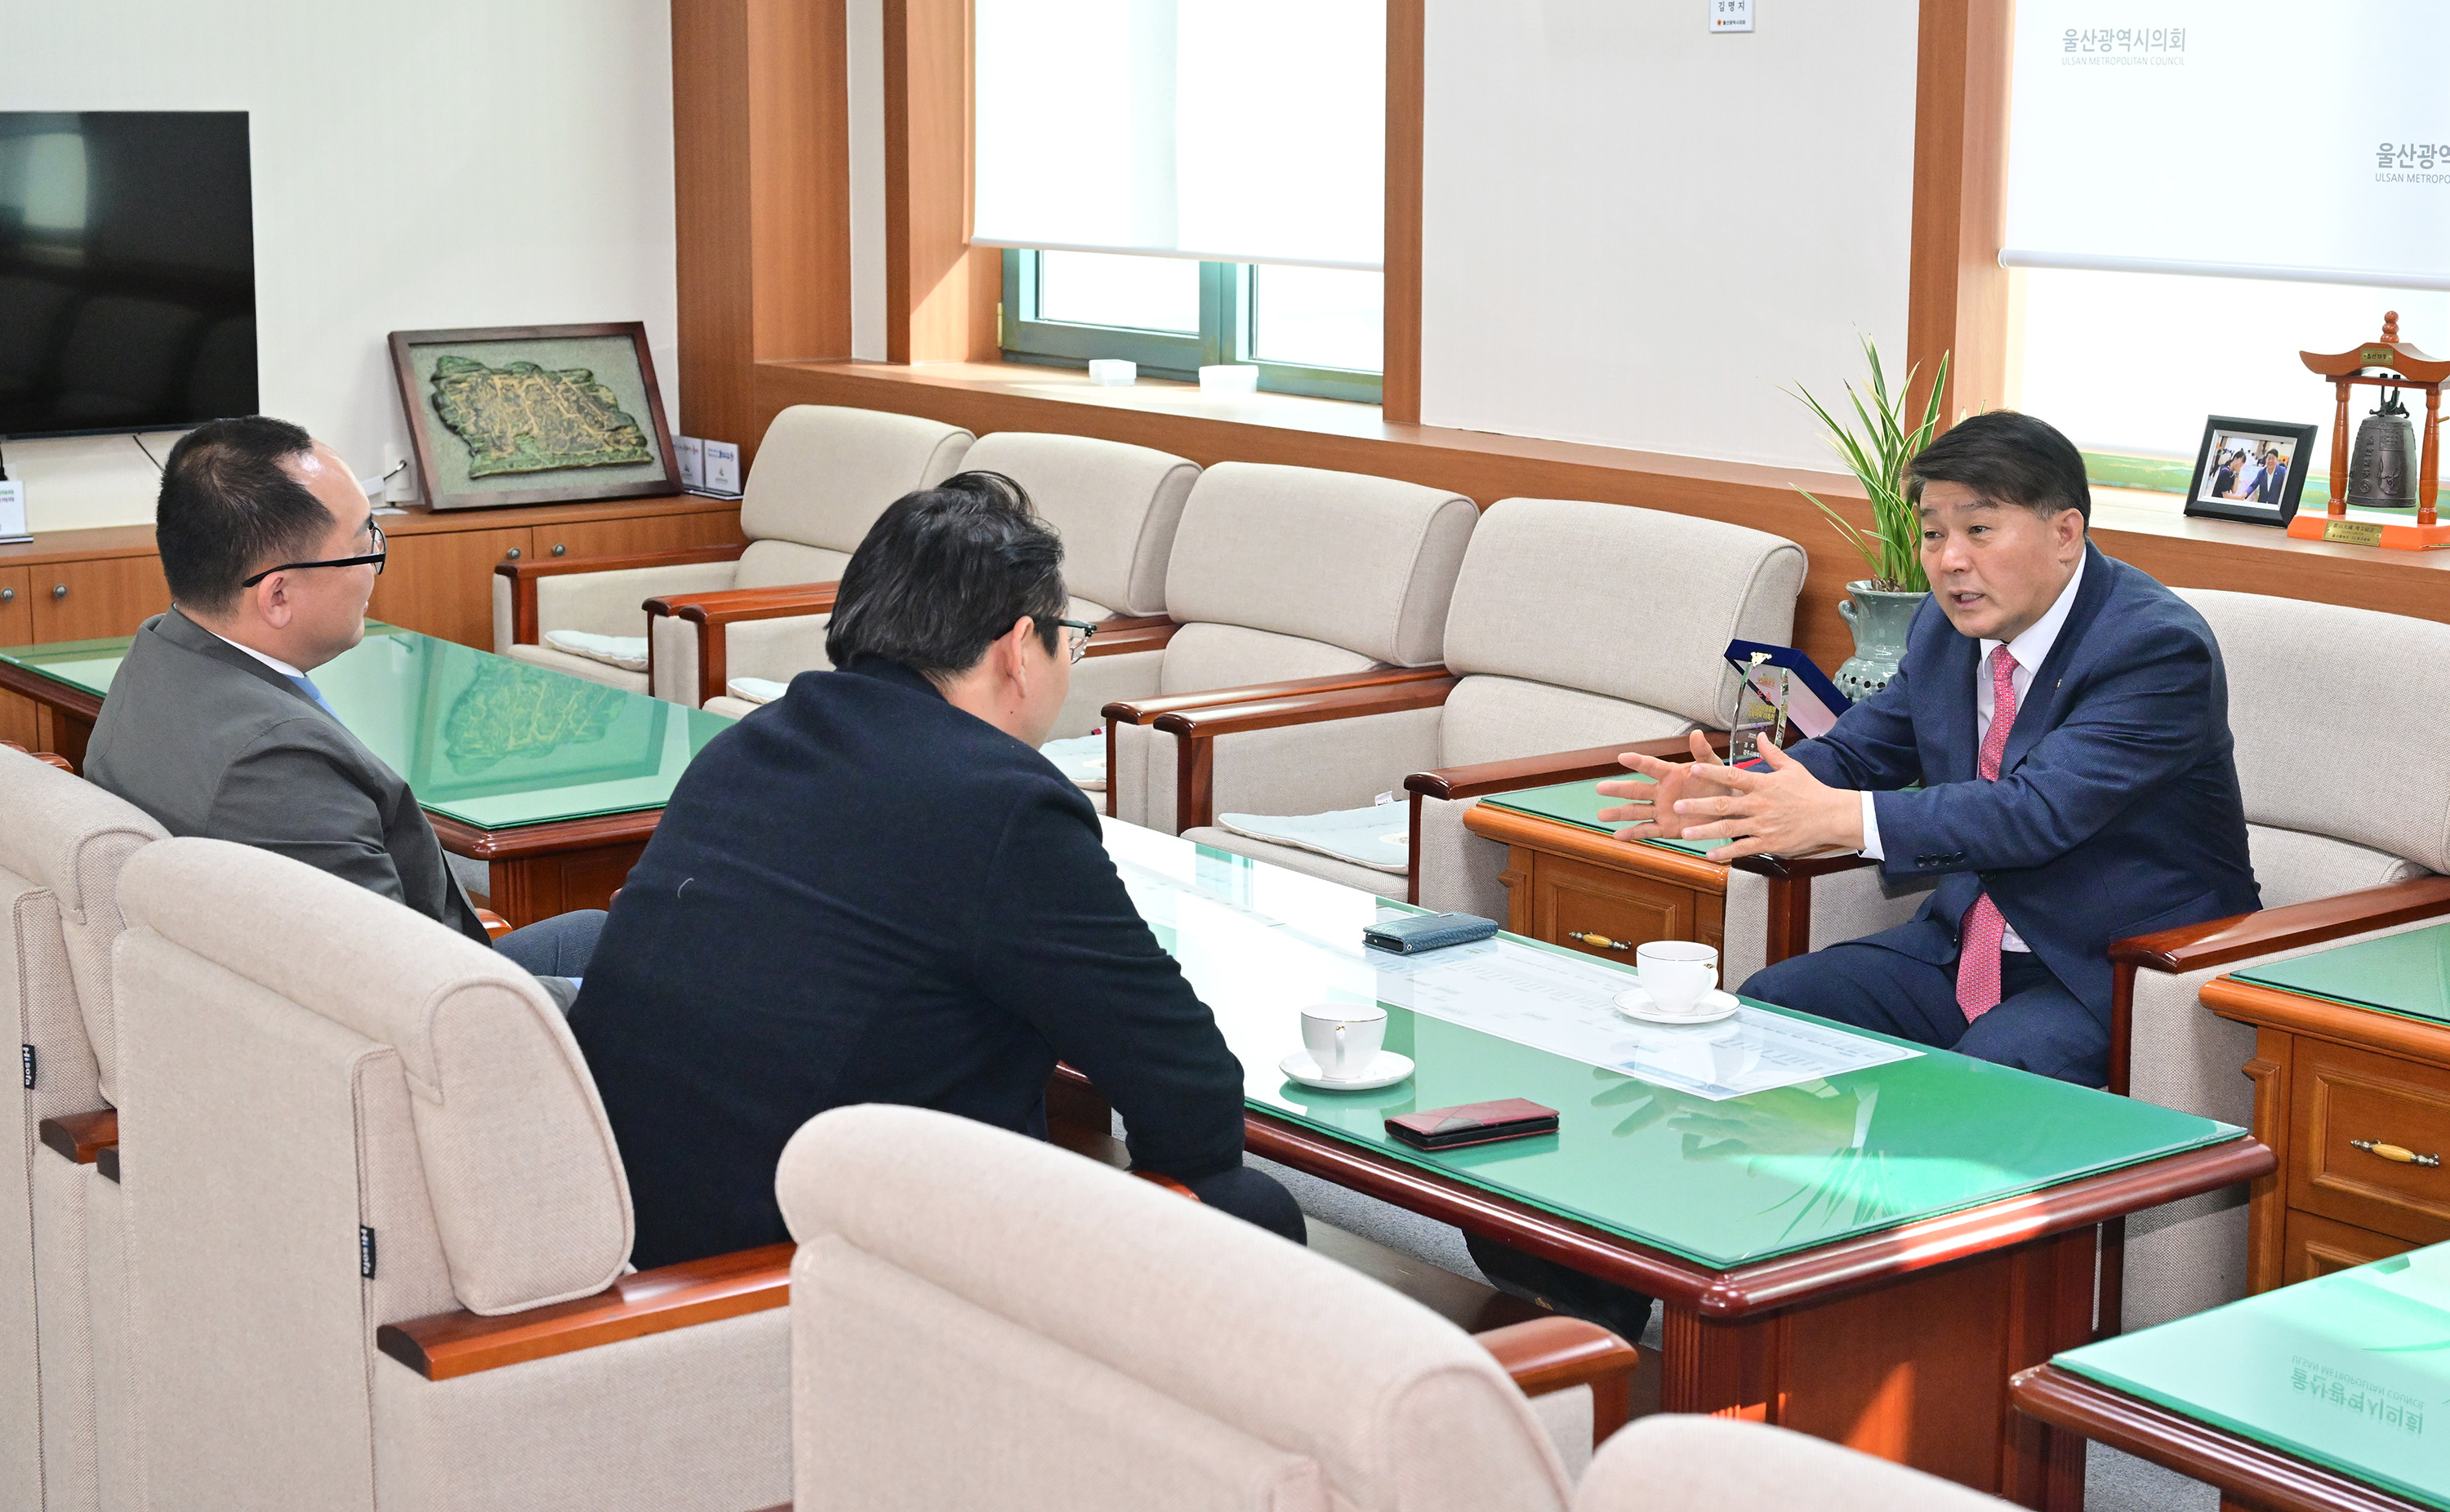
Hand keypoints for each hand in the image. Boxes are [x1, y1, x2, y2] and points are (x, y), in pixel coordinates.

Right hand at [1595, 731, 1739, 840]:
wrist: (1727, 808)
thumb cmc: (1718, 784)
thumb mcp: (1713, 767)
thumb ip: (1703, 752)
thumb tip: (1697, 734)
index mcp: (1671, 775)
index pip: (1651, 766)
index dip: (1637, 762)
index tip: (1622, 756)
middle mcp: (1661, 792)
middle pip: (1636, 790)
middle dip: (1618, 789)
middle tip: (1600, 788)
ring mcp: (1661, 810)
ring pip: (1636, 811)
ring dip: (1619, 813)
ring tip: (1602, 815)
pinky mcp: (1665, 828)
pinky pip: (1647, 830)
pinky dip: (1633, 834)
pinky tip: (1618, 836)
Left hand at [1657, 740, 1863, 860]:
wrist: (1830, 816)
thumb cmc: (1810, 791)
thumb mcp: (1792, 768)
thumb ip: (1772, 753)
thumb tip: (1761, 735)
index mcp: (1763, 784)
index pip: (1733, 776)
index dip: (1712, 773)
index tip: (1693, 768)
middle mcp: (1760, 804)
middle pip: (1724, 804)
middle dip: (1699, 805)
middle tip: (1677, 806)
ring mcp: (1763, 825)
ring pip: (1729, 829)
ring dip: (1706, 832)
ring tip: (1685, 833)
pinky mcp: (1769, 842)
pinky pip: (1744, 848)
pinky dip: (1726, 853)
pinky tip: (1710, 855)